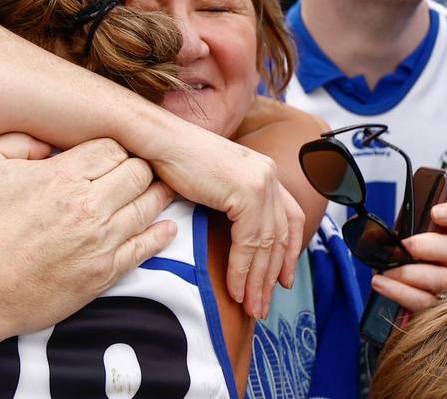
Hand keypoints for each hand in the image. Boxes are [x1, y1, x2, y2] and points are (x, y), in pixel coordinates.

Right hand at [0, 134, 176, 337]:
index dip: (113, 146)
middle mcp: (88, 206)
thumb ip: (19, 142)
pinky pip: (145, 249)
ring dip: (155, 195)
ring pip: (147, 206)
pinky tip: (166, 227)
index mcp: (61, 176)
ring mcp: (100, 242)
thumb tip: (50, 144)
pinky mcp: (103, 274)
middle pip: (138, 173)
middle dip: (138, 166)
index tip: (110, 152)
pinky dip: (160, 235)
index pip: (112, 147)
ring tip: (160, 189)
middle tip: (135, 168)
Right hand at [152, 128, 302, 319]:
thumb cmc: (174, 162)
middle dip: (271, 275)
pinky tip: (235, 288)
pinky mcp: (246, 192)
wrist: (156, 142)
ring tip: (249, 305)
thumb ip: (232, 203)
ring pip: (266, 243)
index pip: (290, 218)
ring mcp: (260, 182)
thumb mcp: (214, 184)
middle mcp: (268, 174)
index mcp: (263, 171)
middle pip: (280, 235)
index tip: (282, 279)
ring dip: (256, 280)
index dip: (290, 252)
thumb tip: (237, 237)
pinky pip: (249, 242)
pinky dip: (242, 269)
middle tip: (262, 304)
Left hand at [370, 202, 446, 311]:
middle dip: (427, 246)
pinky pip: (424, 302)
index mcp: (446, 238)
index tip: (434, 212)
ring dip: (410, 273)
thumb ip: (384, 229)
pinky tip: (381, 284)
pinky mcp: (435, 307)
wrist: (394, 290)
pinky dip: (399, 292)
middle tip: (403, 247)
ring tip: (386, 271)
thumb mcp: (395, 239)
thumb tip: (357, 224)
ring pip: (443, 279)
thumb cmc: (399, 259)